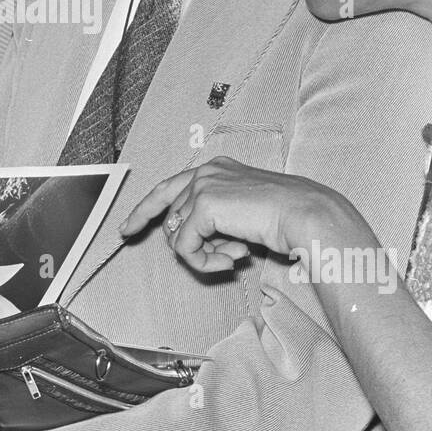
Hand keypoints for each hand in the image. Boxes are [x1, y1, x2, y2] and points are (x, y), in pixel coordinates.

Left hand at [120, 157, 353, 273]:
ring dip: (205, 255)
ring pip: (178, 236)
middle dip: (191, 244)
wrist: (304, 214)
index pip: (168, 188)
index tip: (126, 228)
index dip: (144, 210)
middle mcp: (206, 172)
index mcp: (217, 169)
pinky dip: (204, 261)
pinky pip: (185, 247)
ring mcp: (203, 186)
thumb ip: (215, 221)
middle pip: (171, 217)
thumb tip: (189, 242)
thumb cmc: (285, 217)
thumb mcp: (242, 215)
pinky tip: (232, 259)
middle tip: (212, 254)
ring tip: (236, 255)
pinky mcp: (204, 205)